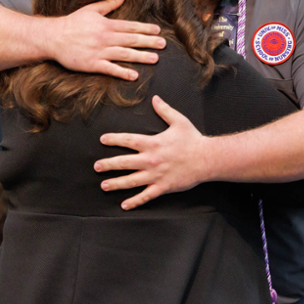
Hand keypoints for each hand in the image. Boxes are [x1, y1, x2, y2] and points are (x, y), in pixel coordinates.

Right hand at [48, 0, 165, 78]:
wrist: (52, 37)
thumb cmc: (71, 23)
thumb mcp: (90, 10)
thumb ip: (108, 4)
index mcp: (106, 24)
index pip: (130, 26)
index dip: (145, 28)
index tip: (157, 30)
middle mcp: (105, 38)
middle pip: (131, 40)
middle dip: (149, 42)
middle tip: (163, 44)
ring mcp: (99, 51)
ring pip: (124, 54)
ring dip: (140, 56)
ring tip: (155, 59)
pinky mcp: (92, 64)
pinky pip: (110, 69)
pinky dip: (122, 72)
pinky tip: (134, 75)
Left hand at [95, 96, 210, 208]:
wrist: (207, 159)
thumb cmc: (193, 139)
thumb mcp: (179, 121)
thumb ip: (165, 110)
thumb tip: (155, 98)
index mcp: (152, 143)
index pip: (128, 140)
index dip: (114, 139)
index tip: (102, 139)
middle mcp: (151, 160)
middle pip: (124, 163)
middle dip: (108, 164)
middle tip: (96, 166)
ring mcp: (156, 175)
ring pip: (131, 181)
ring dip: (116, 184)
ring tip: (104, 186)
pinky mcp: (163, 187)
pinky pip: (146, 196)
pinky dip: (134, 202)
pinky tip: (124, 205)